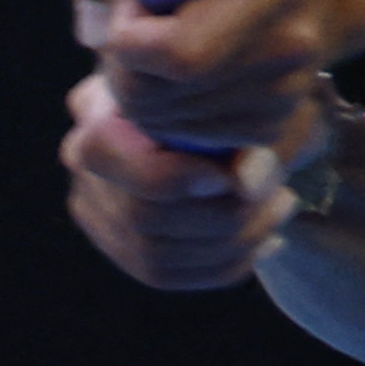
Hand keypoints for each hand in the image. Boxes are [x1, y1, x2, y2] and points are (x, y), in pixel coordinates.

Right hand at [61, 70, 301, 289]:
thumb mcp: (250, 98)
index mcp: (98, 103)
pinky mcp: (120, 241)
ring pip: (157, 256)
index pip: (104, 154)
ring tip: (282, 210)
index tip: (228, 179)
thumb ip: (249, 135)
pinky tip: (268, 240)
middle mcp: (82, 155)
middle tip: (281, 197)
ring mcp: (96, 204)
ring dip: (234, 243)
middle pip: (141, 217)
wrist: (226, 109)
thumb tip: (244, 185)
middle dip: (222, 218)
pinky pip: (167, 274)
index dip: (168, 177)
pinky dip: (225, 264)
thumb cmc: (238, 91)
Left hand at [65, 0, 335, 152]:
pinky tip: (182, 73)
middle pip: (163, 98)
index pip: (180, 54)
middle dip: (123, 69)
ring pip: (170, 127)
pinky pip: (192, 142)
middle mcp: (290, 40)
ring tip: (161, 43)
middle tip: (133, 29)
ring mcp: (289, 88)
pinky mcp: (278, 121)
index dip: (130, 38)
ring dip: (143, 93)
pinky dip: (169, 115)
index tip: (132, 2)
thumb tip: (90, 28)